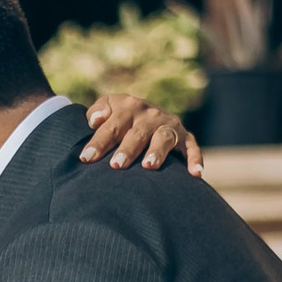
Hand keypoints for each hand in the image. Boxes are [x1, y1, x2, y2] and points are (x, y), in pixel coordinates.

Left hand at [78, 93, 204, 173]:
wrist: (149, 113)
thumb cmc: (121, 118)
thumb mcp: (109, 108)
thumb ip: (98, 111)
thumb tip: (95, 120)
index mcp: (129, 107)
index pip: (111, 126)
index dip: (99, 142)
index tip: (86, 158)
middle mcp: (150, 115)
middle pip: (138, 133)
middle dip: (128, 149)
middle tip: (117, 165)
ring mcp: (169, 125)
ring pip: (164, 138)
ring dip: (157, 151)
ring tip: (149, 166)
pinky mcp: (185, 137)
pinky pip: (192, 147)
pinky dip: (195, 159)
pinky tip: (195, 174)